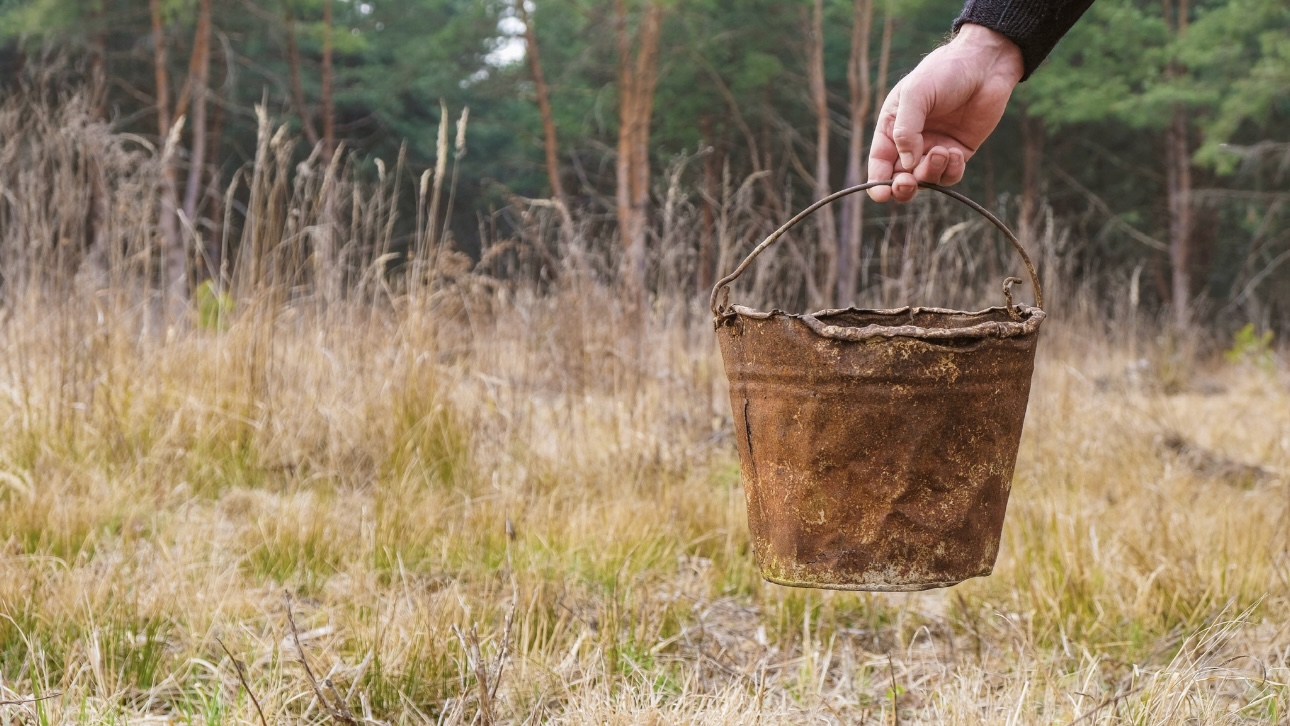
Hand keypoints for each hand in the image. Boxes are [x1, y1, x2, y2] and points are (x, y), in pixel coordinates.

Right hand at [867, 24, 1023, 202]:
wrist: (985, 64)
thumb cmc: (944, 72)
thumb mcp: (915, 94)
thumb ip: (905, 130)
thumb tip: (906, 164)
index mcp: (892, 128)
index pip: (880, 162)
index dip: (878, 182)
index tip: (882, 193)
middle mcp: (911, 142)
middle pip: (900, 178)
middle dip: (903, 186)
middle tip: (908, 183)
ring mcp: (935, 149)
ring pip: (926, 179)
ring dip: (930, 173)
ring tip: (942, 151)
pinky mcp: (958, 152)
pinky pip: (950, 175)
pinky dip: (951, 170)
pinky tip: (955, 152)